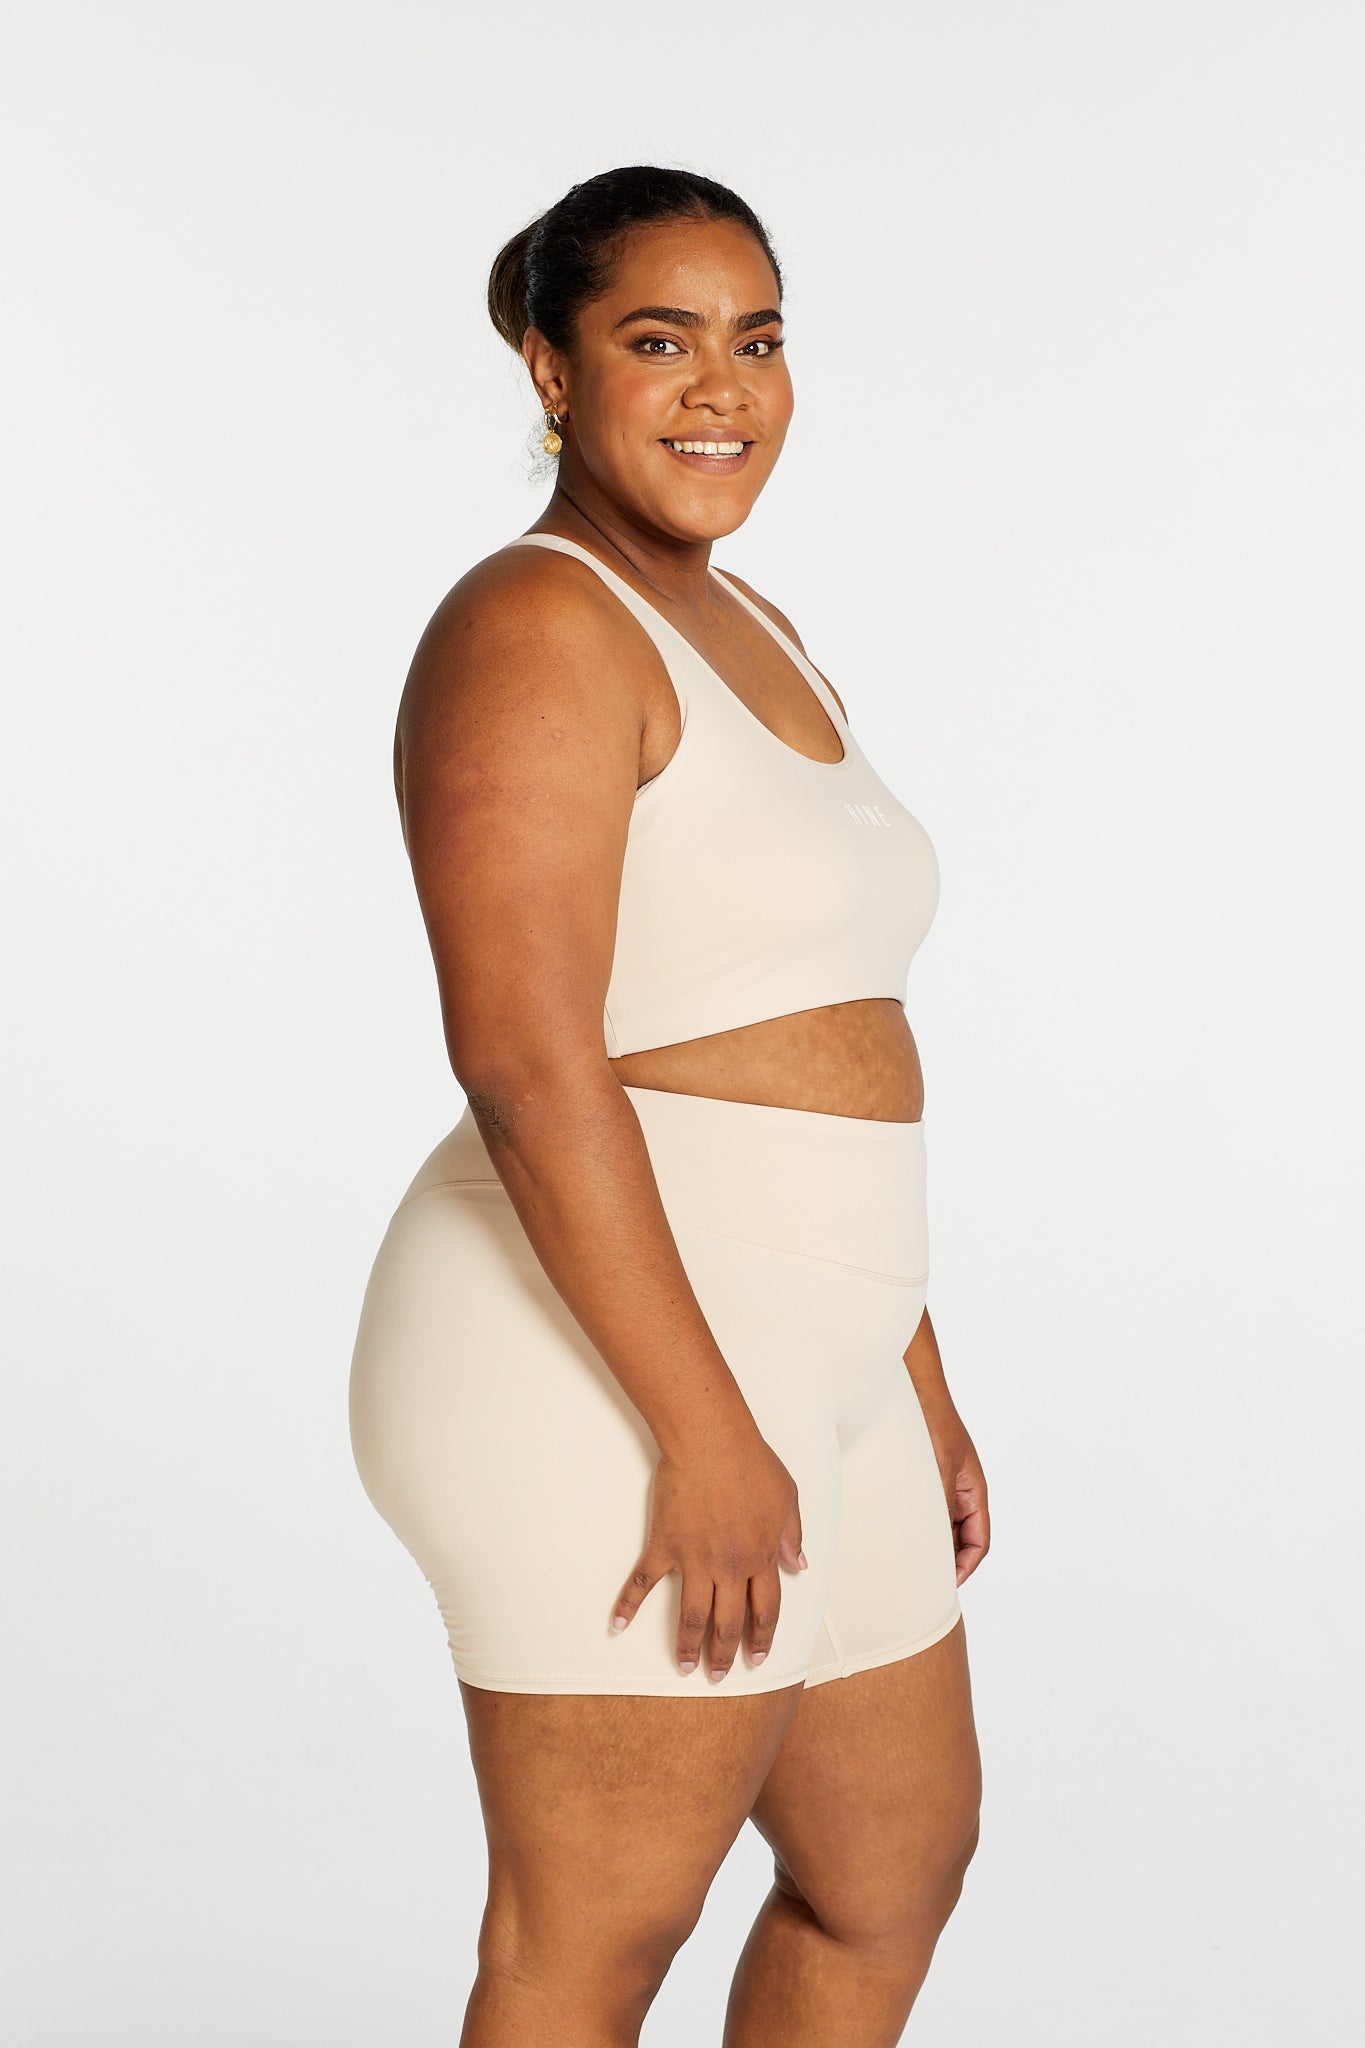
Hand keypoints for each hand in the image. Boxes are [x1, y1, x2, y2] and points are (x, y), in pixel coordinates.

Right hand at [611, 1433, 806, 1682]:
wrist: (711, 1442)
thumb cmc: (751, 1463)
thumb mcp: (788, 1497)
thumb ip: (792, 1535)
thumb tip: (798, 1565)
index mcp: (761, 1556)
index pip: (766, 1609)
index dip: (763, 1636)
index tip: (757, 1657)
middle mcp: (730, 1567)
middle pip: (729, 1622)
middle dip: (725, 1654)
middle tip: (718, 1676)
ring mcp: (695, 1559)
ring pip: (693, 1616)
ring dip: (689, 1646)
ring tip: (686, 1667)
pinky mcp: (665, 1545)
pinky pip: (644, 1581)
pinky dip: (628, 1604)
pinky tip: (618, 1625)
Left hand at [917, 1383, 989, 1586]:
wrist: (915, 1387)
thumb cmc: (932, 1422)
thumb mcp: (939, 1468)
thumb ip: (941, 1503)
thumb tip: (938, 1542)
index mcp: (974, 1491)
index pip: (979, 1540)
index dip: (967, 1566)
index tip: (948, 1584)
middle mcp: (960, 1491)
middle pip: (960, 1538)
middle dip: (947, 1561)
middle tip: (923, 1582)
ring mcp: (942, 1484)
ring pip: (941, 1525)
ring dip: (929, 1543)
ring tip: (907, 1562)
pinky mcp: (923, 1478)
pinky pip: (924, 1509)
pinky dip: (915, 1525)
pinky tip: (895, 1533)